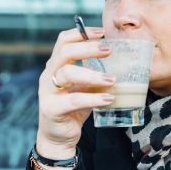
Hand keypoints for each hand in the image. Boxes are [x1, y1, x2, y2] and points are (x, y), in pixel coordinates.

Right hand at [35, 26, 114, 158]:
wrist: (59, 137)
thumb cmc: (73, 108)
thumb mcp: (84, 86)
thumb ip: (94, 73)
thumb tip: (123, 61)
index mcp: (56, 65)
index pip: (63, 41)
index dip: (81, 33)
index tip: (102, 32)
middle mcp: (49, 75)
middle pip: (64, 52)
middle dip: (88, 48)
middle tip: (110, 50)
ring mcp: (48, 92)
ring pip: (67, 74)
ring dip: (92, 74)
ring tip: (112, 79)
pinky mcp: (51, 109)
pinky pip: (72, 100)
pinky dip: (92, 99)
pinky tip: (108, 98)